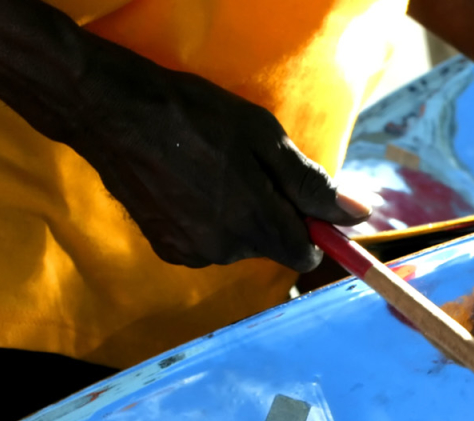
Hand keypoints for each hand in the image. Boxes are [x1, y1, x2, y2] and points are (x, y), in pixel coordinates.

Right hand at [69, 47, 370, 271]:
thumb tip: (359, 215)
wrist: (114, 114)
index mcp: (256, 225)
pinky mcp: (166, 249)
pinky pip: (205, 243)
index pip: (306, 254)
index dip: (310, 227)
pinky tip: (188, 187)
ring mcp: (192, 253)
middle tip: (248, 168)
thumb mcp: (264, 139)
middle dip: (270, 216)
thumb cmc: (195, 117)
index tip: (300, 198)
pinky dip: (206, 221)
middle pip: (270, 247)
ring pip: (236, 244)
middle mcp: (226, 251)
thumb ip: (312, 185)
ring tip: (212, 173)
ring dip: (237, 218)